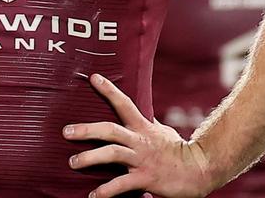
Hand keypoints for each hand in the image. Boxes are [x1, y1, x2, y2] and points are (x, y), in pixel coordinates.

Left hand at [64, 74, 215, 197]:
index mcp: (143, 128)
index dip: (109, 90)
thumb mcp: (163, 132)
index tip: (93, 78)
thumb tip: (143, 115)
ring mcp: (142, 159)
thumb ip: (149, 125)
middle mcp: (140, 141)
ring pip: (112, 153)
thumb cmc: (179, 151)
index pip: (124, 103)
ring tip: (72, 162)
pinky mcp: (146, 178)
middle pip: (110, 129)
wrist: (199, 170)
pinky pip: (122, 184)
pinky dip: (105, 191)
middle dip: (86, 130)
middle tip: (66, 131)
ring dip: (89, 158)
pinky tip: (93, 196)